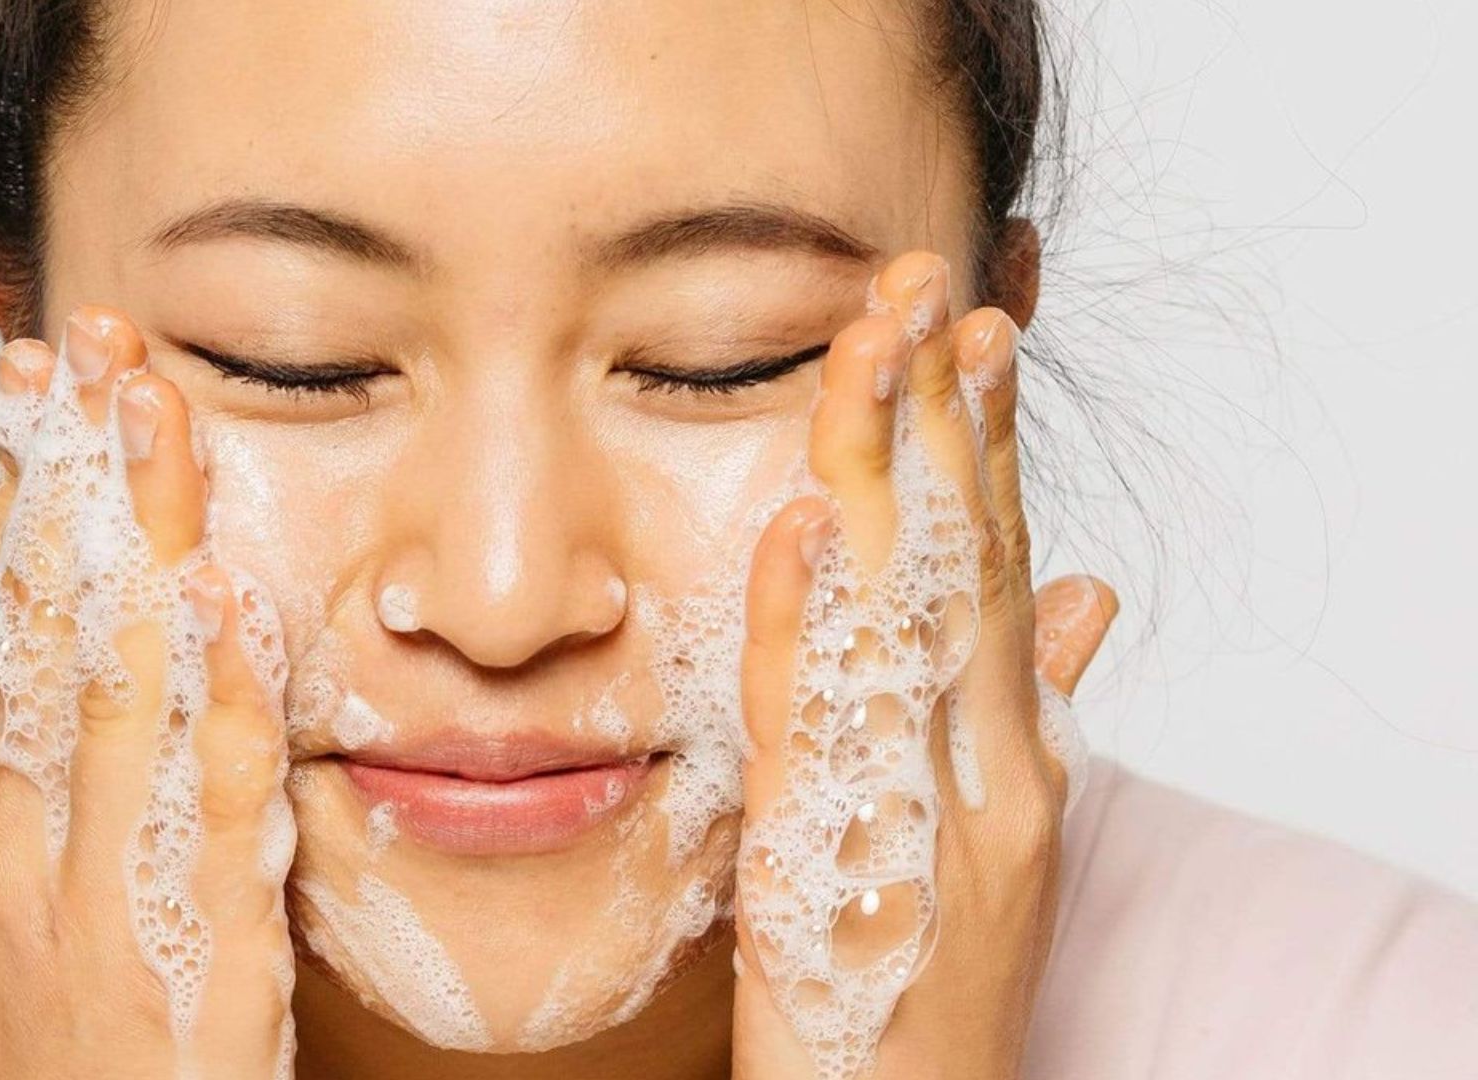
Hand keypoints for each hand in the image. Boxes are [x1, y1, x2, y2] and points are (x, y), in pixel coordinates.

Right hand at [0, 309, 297, 1078]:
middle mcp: (23, 844)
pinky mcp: (187, 952)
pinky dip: (219, 701)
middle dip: (69, 480)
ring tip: (157, 417)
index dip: (25, 503)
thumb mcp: (36, 910)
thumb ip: (64, 795)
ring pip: (114, 690)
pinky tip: (234, 606)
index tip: (41, 389)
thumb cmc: (77, 1055)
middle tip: (89, 348)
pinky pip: (205, 808)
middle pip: (44, 630)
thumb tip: (108, 670)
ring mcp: (96, 895)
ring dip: (141, 543)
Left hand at [731, 253, 1117, 1078]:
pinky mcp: (843, 863)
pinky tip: (794, 532)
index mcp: (1010, 743)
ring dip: (885, 474)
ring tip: (877, 346)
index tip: (970, 327)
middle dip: (944, 415)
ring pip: (902, 613)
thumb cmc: (930, 974)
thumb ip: (1035, 703)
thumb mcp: (1000, 829)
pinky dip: (803, 626)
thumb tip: (1084, 591)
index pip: (996, 562)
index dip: (984, 442)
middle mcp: (985, 764)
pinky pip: (811, 727)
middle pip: (960, 560)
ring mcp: (925, 811)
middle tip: (927, 281)